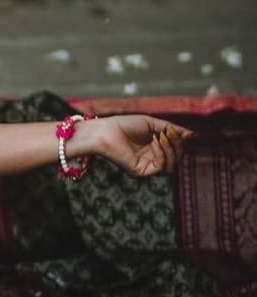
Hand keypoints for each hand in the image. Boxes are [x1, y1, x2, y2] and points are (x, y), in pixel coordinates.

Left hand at [75, 114, 192, 177]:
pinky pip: (161, 168)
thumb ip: (172, 130)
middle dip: (176, 145)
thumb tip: (192, 135)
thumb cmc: (125, 125)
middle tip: (169, 132)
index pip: (175, 151)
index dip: (178, 141)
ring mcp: (146, 167)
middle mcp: (151, 159)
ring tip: (162, 136)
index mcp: (154, 149)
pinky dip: (163, 154)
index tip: (173, 129)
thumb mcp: (152, 124)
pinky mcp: (140, 172)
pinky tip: (156, 142)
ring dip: (172, 150)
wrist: (106, 130)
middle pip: (176, 159)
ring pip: (171, 166)